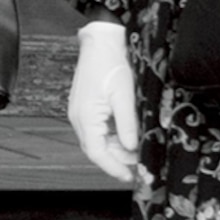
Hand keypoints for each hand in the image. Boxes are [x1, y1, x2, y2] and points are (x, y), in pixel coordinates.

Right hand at [67, 21, 142, 183]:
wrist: (101, 42)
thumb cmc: (110, 63)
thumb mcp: (124, 95)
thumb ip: (127, 124)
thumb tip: (132, 148)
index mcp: (85, 117)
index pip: (97, 153)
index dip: (113, 168)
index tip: (129, 177)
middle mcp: (79, 118)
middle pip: (97, 149)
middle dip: (118, 160)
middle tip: (139, 165)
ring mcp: (82, 113)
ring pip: (99, 141)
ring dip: (117, 149)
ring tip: (137, 151)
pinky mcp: (87, 108)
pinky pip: (99, 130)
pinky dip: (114, 137)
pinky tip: (129, 136)